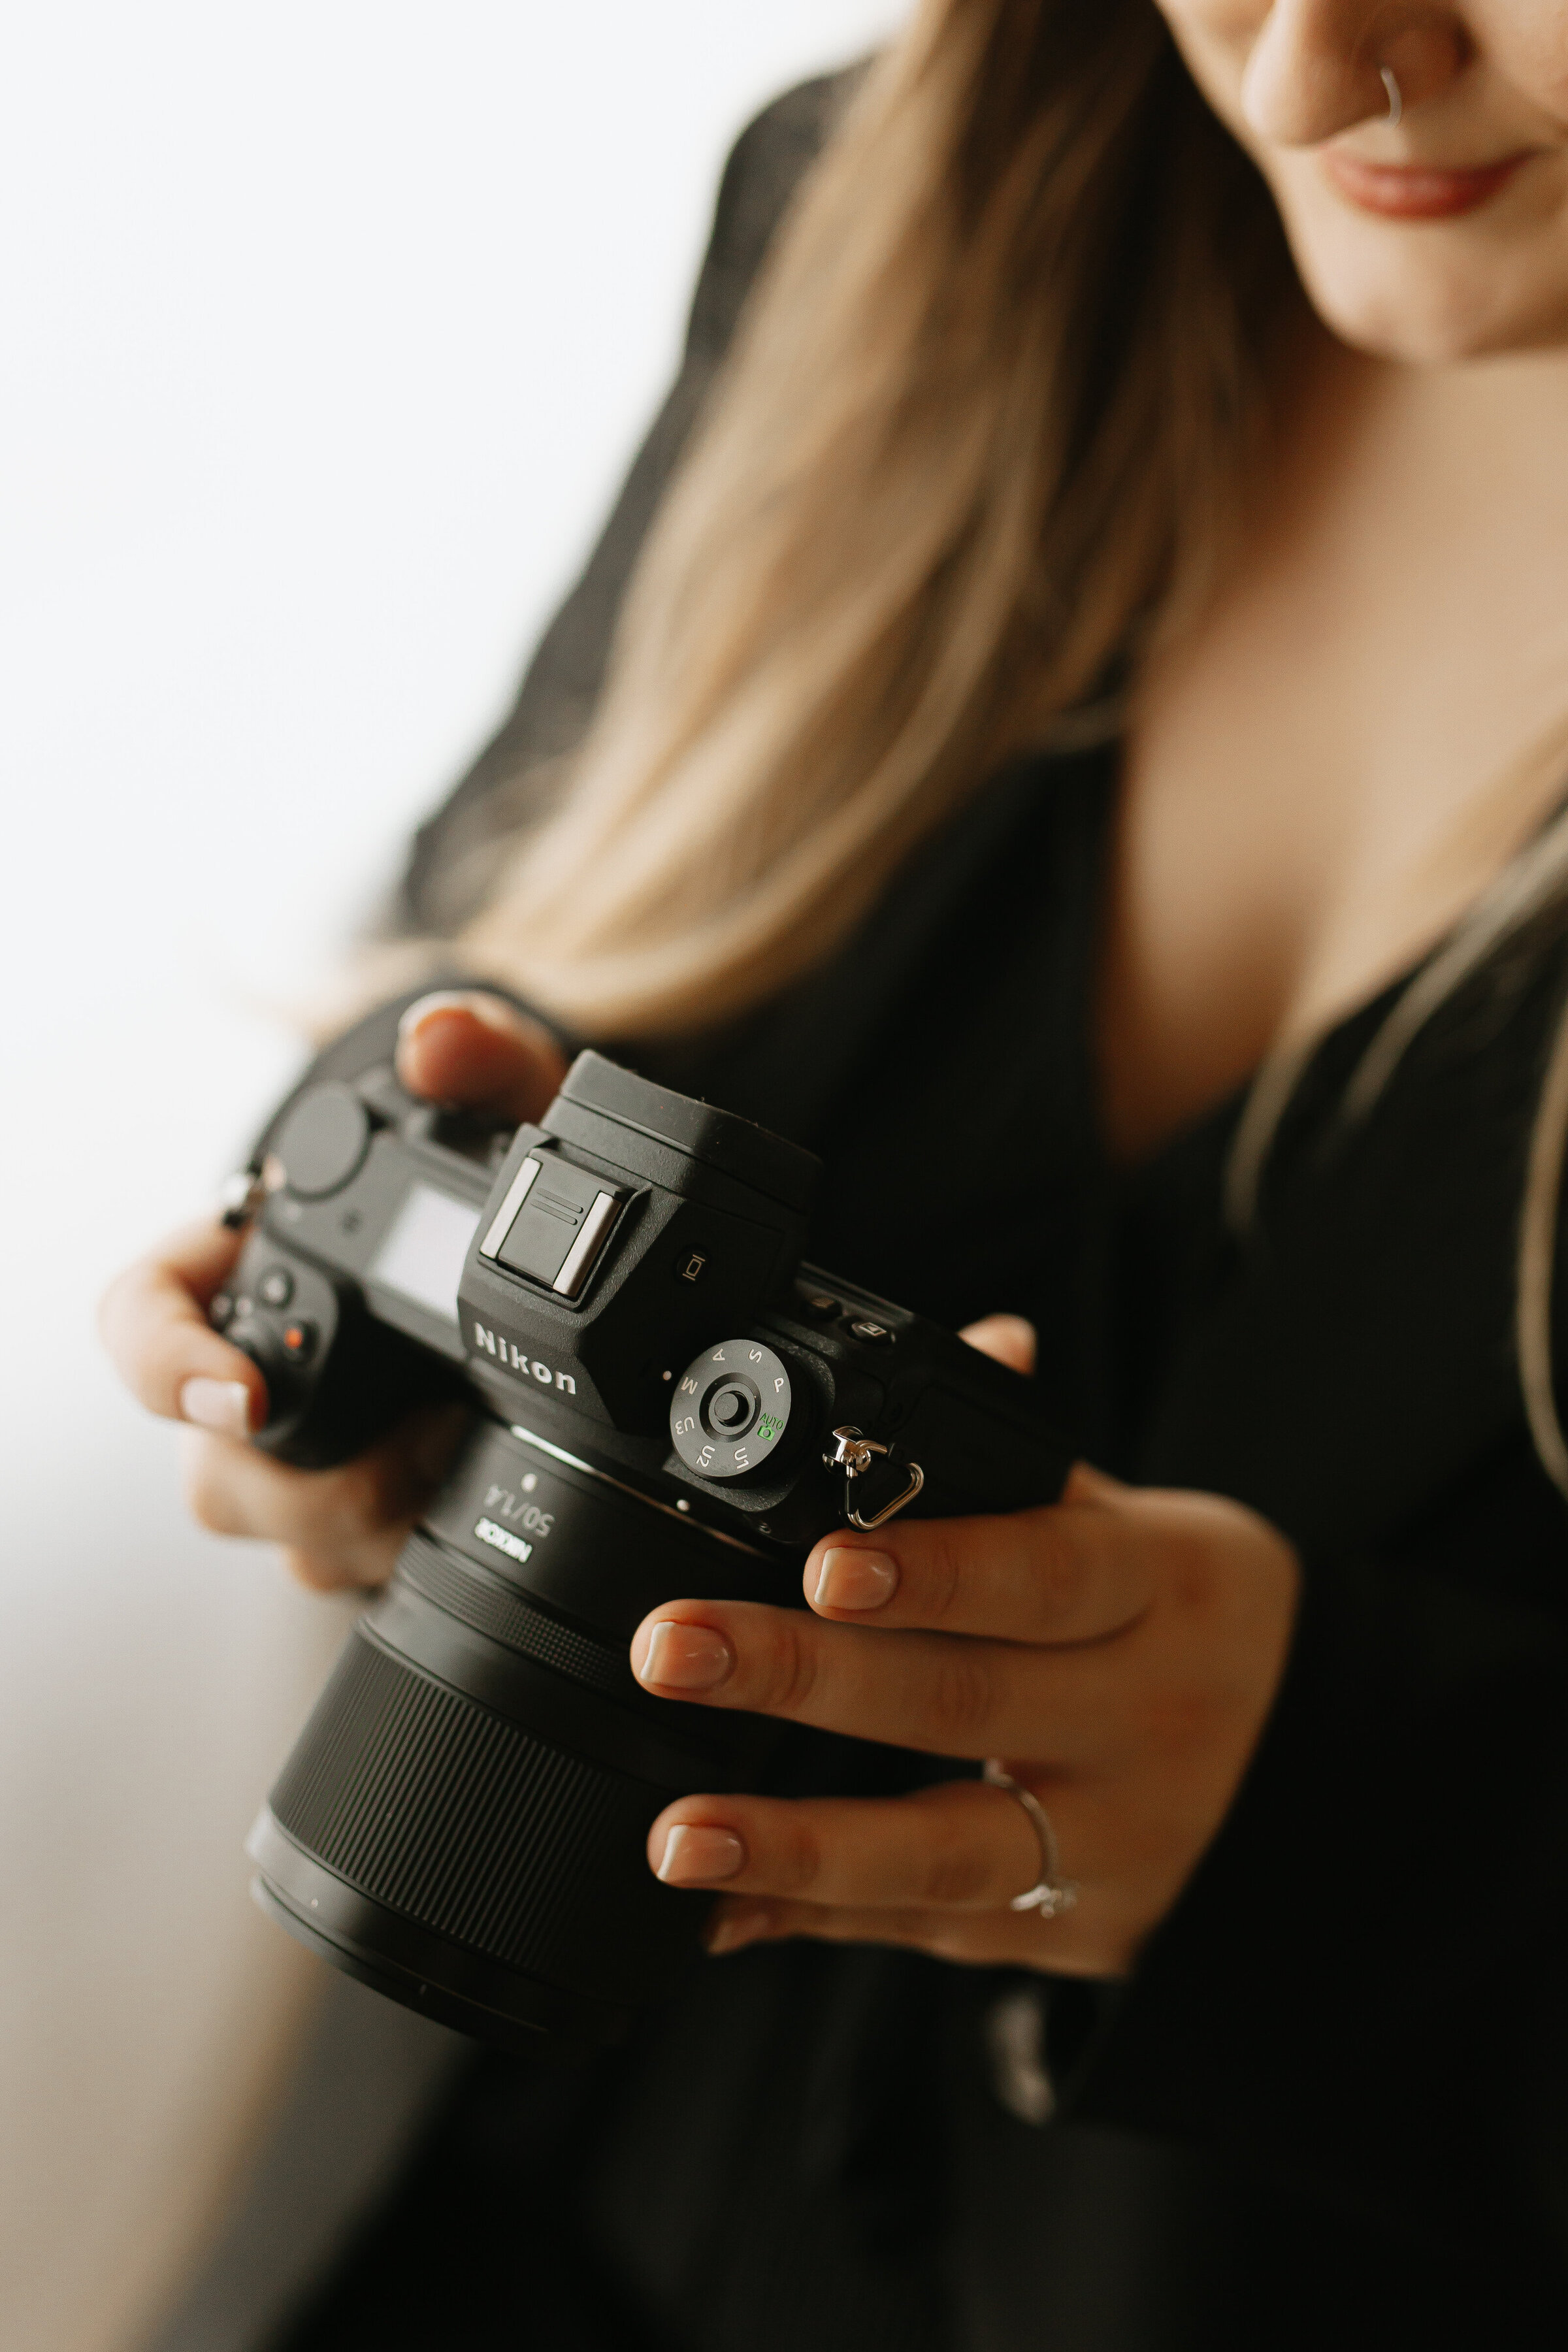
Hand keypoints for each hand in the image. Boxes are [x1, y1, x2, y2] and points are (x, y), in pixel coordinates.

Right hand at [98, 991, 566, 1589]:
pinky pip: (355, 1569)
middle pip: (216, 1473)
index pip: (139, 1323)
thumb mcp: (499, 1099)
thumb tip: (434, 1044)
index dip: (170, 1365)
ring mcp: (300, 1462)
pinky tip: (479, 1508)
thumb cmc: (479, 1168)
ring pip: (289, 1539)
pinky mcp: (363, 1521)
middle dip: (315, 1483)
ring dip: (377, 1522)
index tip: (241, 1395)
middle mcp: (247, 1376)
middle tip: (431, 1437)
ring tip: (470, 1458)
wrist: (544, 1253)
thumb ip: (475, 1054)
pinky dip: (415, 1546)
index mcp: (237, 1271)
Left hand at [635, 1319, 1298, 1978]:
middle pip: (962, 1703)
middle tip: (673, 1649)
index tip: (821, 1567)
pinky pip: (924, 1929)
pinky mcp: (1066, 1930)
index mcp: (1161, 1590)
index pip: (1042, 1576)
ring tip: (675, 1834)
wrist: (1309, 1773)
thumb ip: (1031, 1458)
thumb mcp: (1139, 1528)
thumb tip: (992, 1341)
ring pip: (944, 1850)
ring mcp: (1108, 1841)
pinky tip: (713, 1912)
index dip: (933, 1573)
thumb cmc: (1177, 1620)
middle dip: (803, 1678)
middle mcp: (1142, 1720)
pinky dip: (812, 1919)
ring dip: (796, 1845)